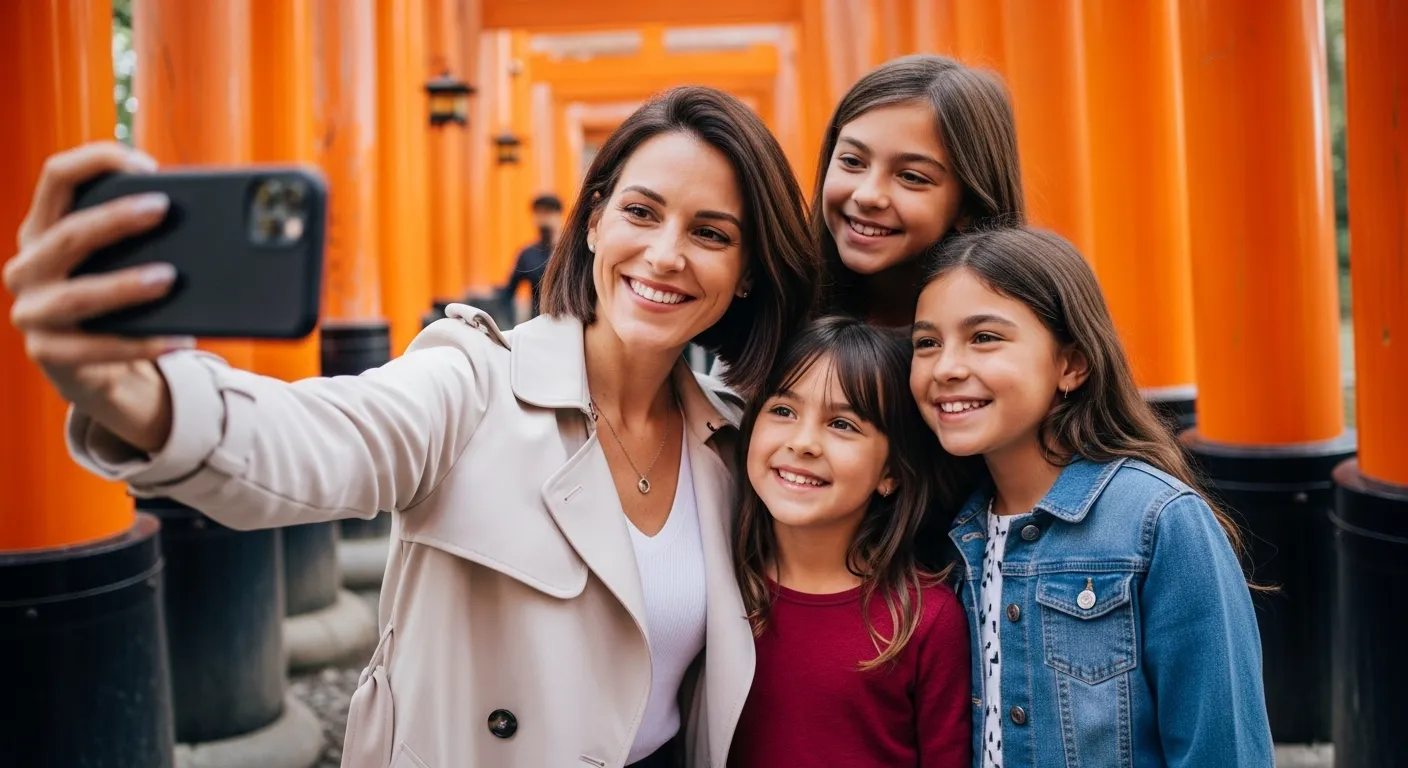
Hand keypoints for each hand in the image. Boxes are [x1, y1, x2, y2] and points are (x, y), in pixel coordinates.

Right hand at [5, 142, 191, 451]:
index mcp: (43, 231)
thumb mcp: (122, 261)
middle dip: (115, 219)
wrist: (103, 371)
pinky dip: (142, 344)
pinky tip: (179, 339)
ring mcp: (32, 312)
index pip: (56, 177)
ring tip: (169, 278)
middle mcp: (27, 267)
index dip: (97, 161)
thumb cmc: (119, 304)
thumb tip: (202, 212)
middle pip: (66, 234)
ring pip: (77, 296)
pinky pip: (97, 349)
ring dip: (124, 285)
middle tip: (162, 209)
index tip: (146, 164)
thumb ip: (141, 235)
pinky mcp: (47, 354)